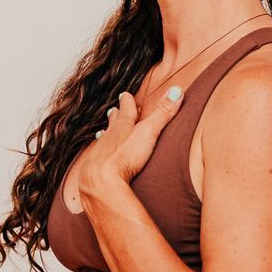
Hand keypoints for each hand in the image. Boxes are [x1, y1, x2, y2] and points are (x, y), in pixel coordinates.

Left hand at [78, 87, 183, 207]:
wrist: (101, 181)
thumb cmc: (125, 156)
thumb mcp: (149, 132)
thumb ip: (163, 113)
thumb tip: (177, 90)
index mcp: (123, 127)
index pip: (126, 110)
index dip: (127, 102)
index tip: (125, 94)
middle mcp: (109, 137)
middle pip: (112, 124)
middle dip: (115, 116)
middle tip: (112, 109)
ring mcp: (100, 153)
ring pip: (103, 140)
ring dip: (105, 135)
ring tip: (101, 132)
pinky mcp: (94, 170)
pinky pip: (95, 159)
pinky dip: (97, 155)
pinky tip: (94, 158)